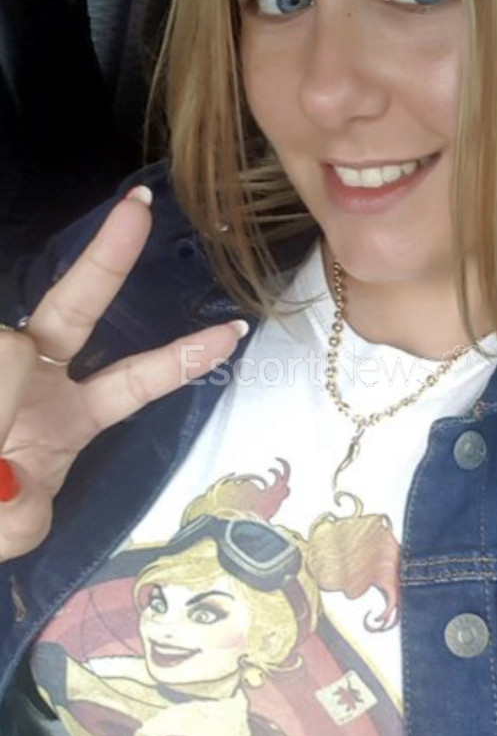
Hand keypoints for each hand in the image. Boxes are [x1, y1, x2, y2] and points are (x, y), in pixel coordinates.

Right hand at [0, 189, 245, 562]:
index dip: (182, 359)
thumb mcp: (16, 527)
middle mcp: (38, 377)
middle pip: (76, 307)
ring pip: (8, 351)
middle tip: (141, 208)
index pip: (135, 379)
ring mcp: (2, 356)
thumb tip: (10, 450)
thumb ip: (23, 510)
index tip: (233, 333)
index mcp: (71, 417)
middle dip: (109, 258)